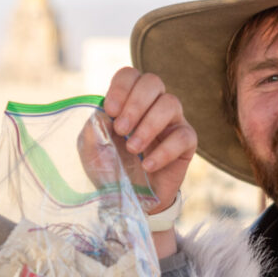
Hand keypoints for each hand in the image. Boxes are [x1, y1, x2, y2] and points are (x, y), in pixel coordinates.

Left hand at [102, 67, 195, 216]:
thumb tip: (105, 111)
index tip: (110, 111)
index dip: (121, 88)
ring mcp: (172, 123)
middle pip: (153, 82)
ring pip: (171, 103)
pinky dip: (164, 150)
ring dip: (148, 125)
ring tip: (132, 148)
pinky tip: (148, 165)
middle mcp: (152, 106)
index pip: (130, 75)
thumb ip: (94, 127)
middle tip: (121, 129)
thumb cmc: (110, 169)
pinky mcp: (186, 144)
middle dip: (135, 104)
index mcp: (128, 101)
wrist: (126, 201)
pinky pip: (183, 136)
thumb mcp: (91, 149)